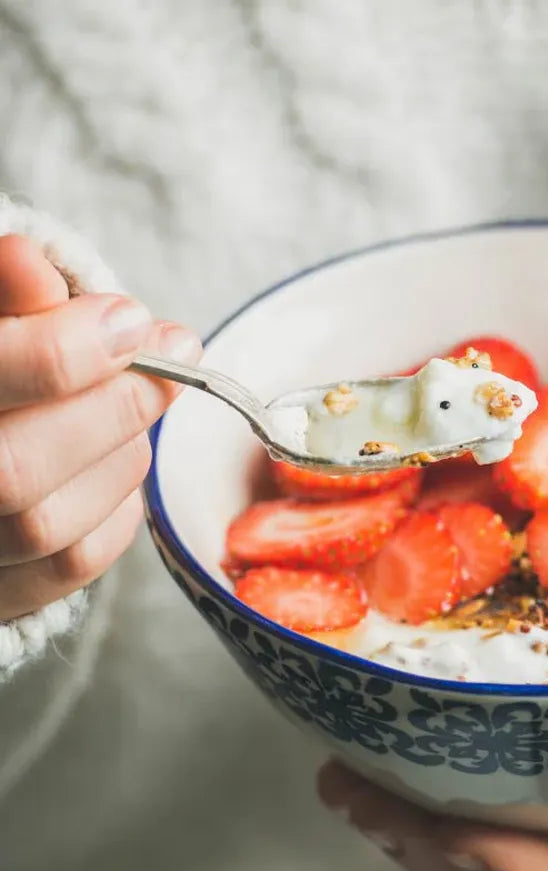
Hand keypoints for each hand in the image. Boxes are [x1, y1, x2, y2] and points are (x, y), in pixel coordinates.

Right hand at [0, 234, 201, 618]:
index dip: (61, 352)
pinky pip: (71, 567)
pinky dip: (116, 511)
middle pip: (14, 471)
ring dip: (119, 457)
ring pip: (46, 526)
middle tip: (172, 356)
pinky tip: (116, 465)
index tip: (131, 318)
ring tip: (134, 407)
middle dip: (113, 408)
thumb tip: (34, 267)